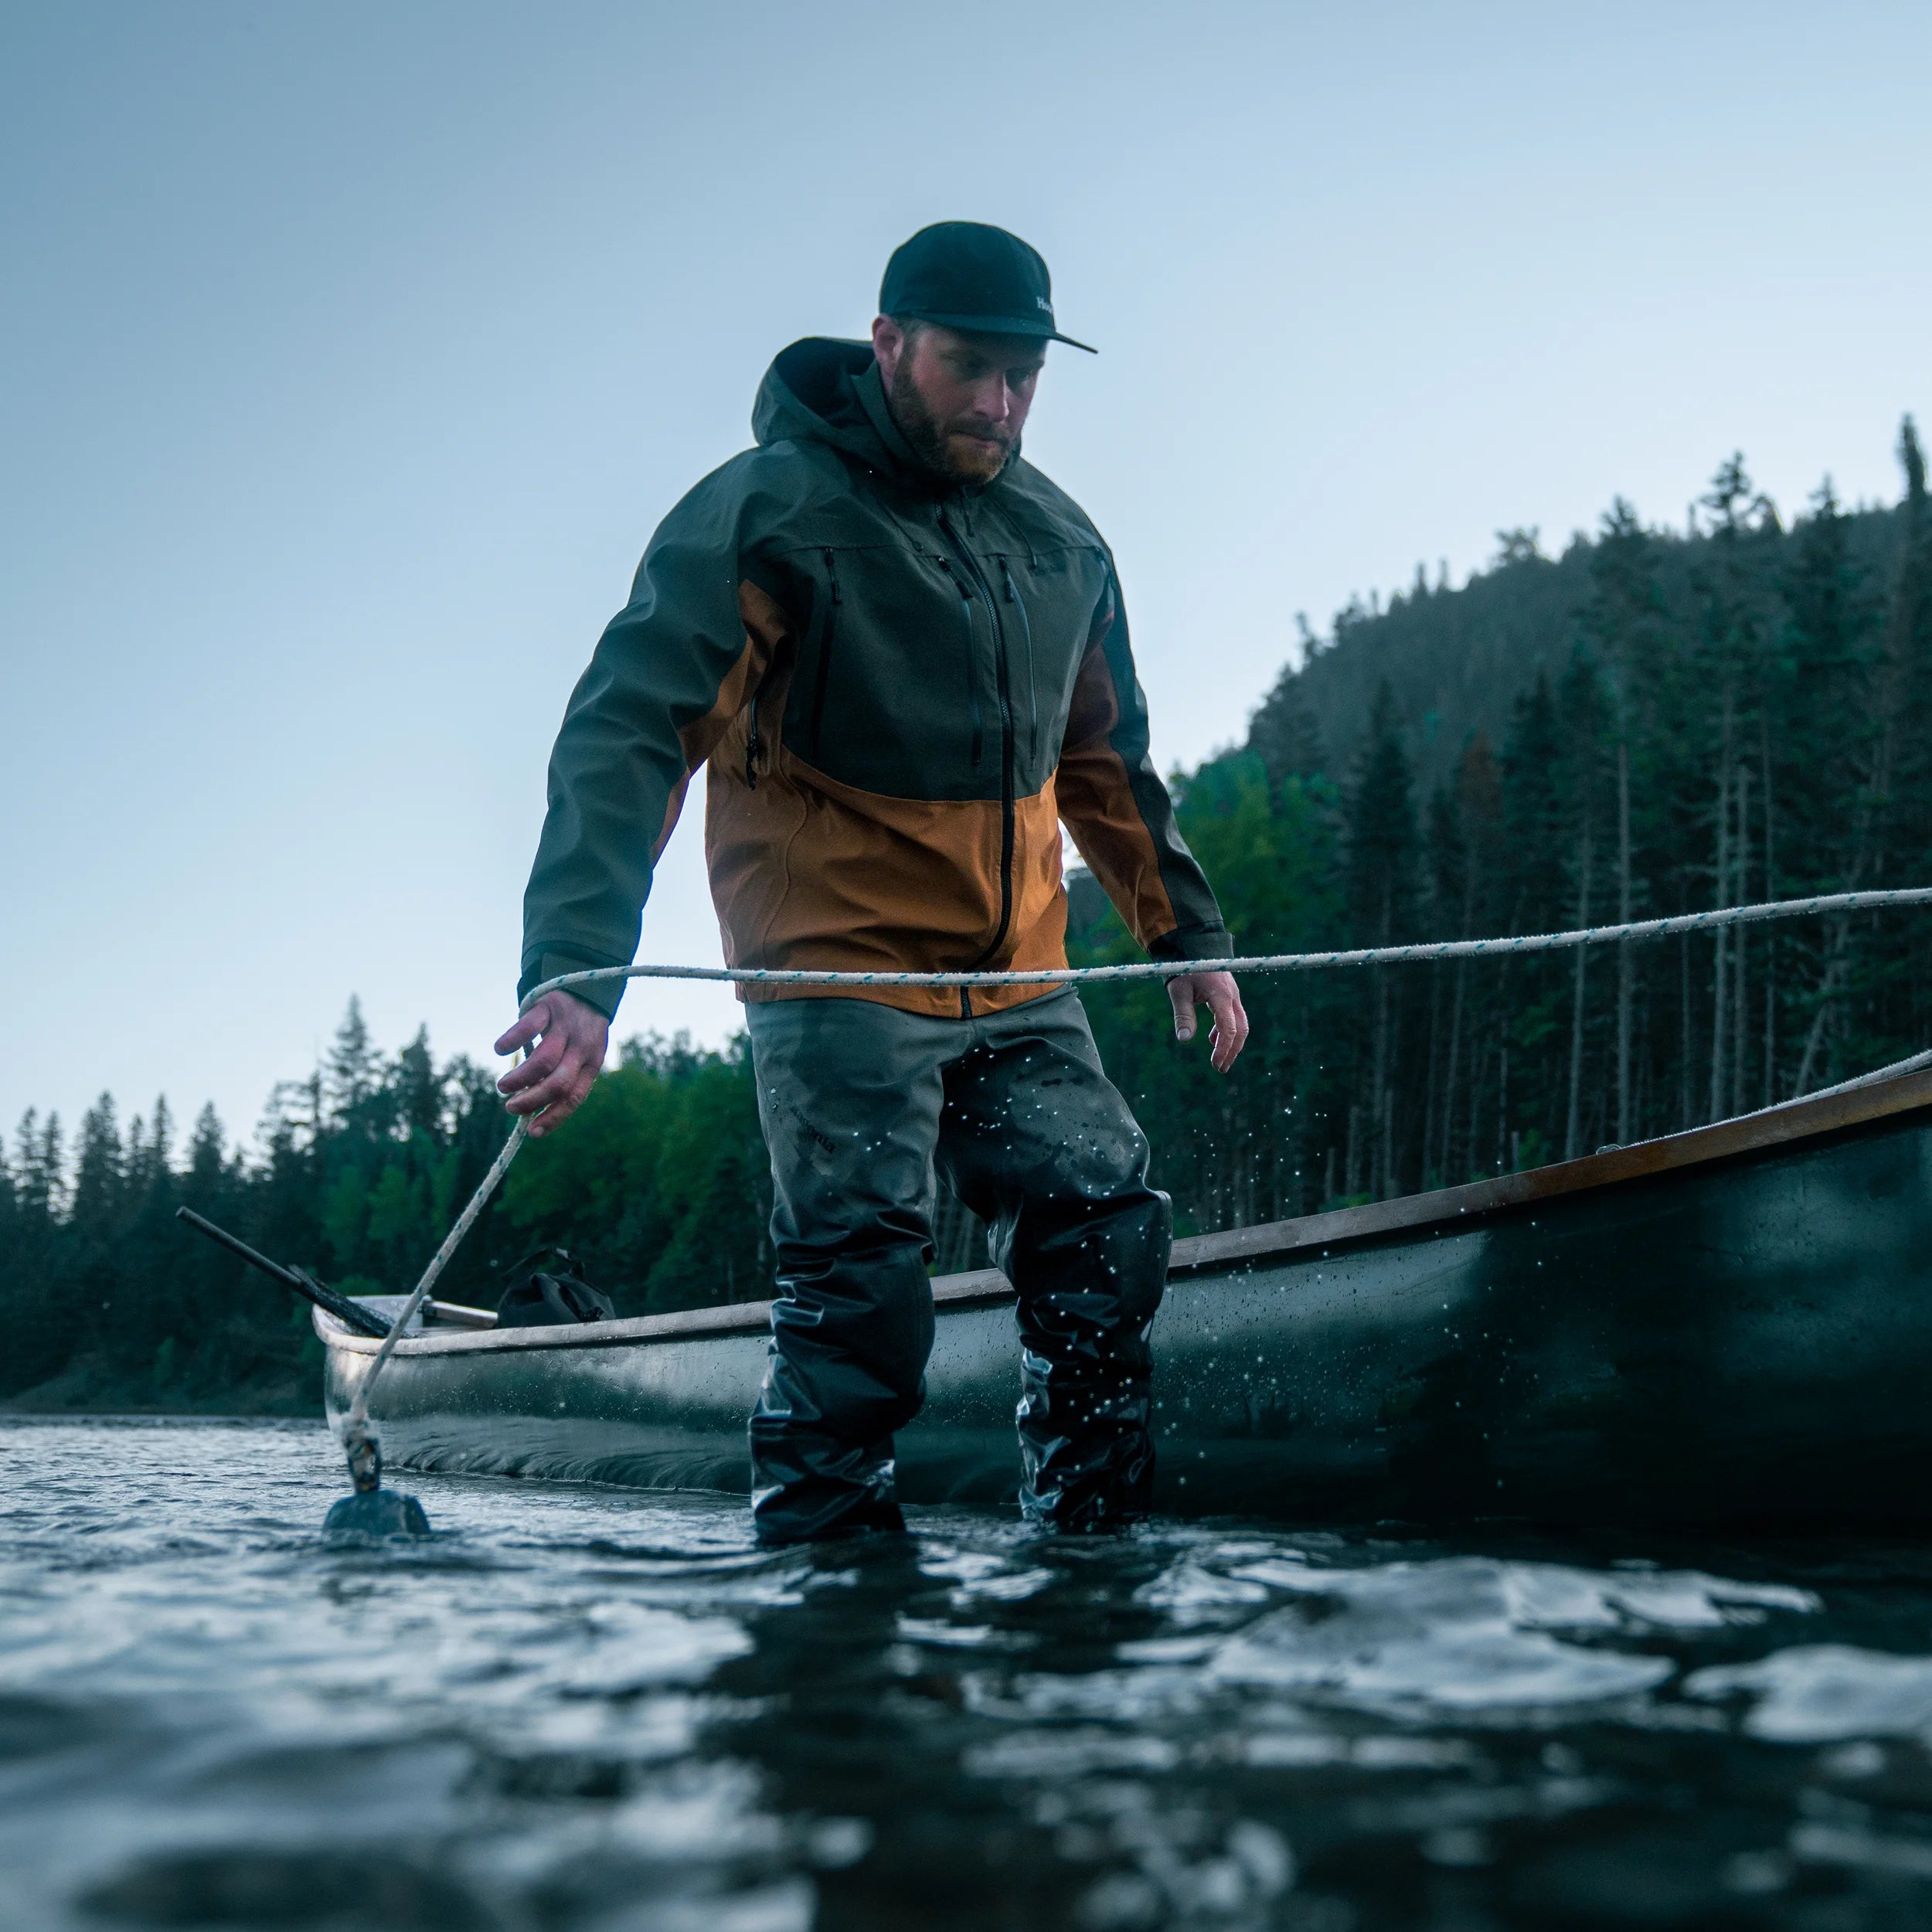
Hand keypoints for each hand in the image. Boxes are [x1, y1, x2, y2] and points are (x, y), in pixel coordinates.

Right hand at [494, 991, 610, 1137]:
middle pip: (558, 1082)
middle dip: (532, 1100)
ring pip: (544, 1061)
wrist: (587, 984)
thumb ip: (563, 1075)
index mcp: (592, 1061)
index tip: (532, 1132)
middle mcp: (582, 1046)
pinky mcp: (549, 1006)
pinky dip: (512, 1041)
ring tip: (503, 1086)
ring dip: (520, 1078)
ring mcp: (566, 1026)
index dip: (554, 1117)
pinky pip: (529, 1027)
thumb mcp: (581, 1053)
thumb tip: (532, 1109)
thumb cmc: (578, 1028)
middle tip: (510, 1106)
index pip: (575, 1096)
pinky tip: (500, 1049)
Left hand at [1166, 970, 1248, 1073]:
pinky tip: (1212, 1039)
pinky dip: (1227, 1030)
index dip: (1223, 1048)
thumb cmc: (1184, 967)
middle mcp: (1232, 996)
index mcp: (1221, 995)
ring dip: (1232, 1043)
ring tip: (1219, 1060)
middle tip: (1220, 1068)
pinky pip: (1234, 1017)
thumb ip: (1183, 1015)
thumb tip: (1184, 1040)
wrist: (1194, 945)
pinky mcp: (1230, 995)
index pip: (1228, 1028)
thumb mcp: (1179, 991)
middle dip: (1232, 1051)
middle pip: (1241, 1029)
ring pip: (1241, 1024)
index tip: (1215, 1064)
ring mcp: (1233, 995)